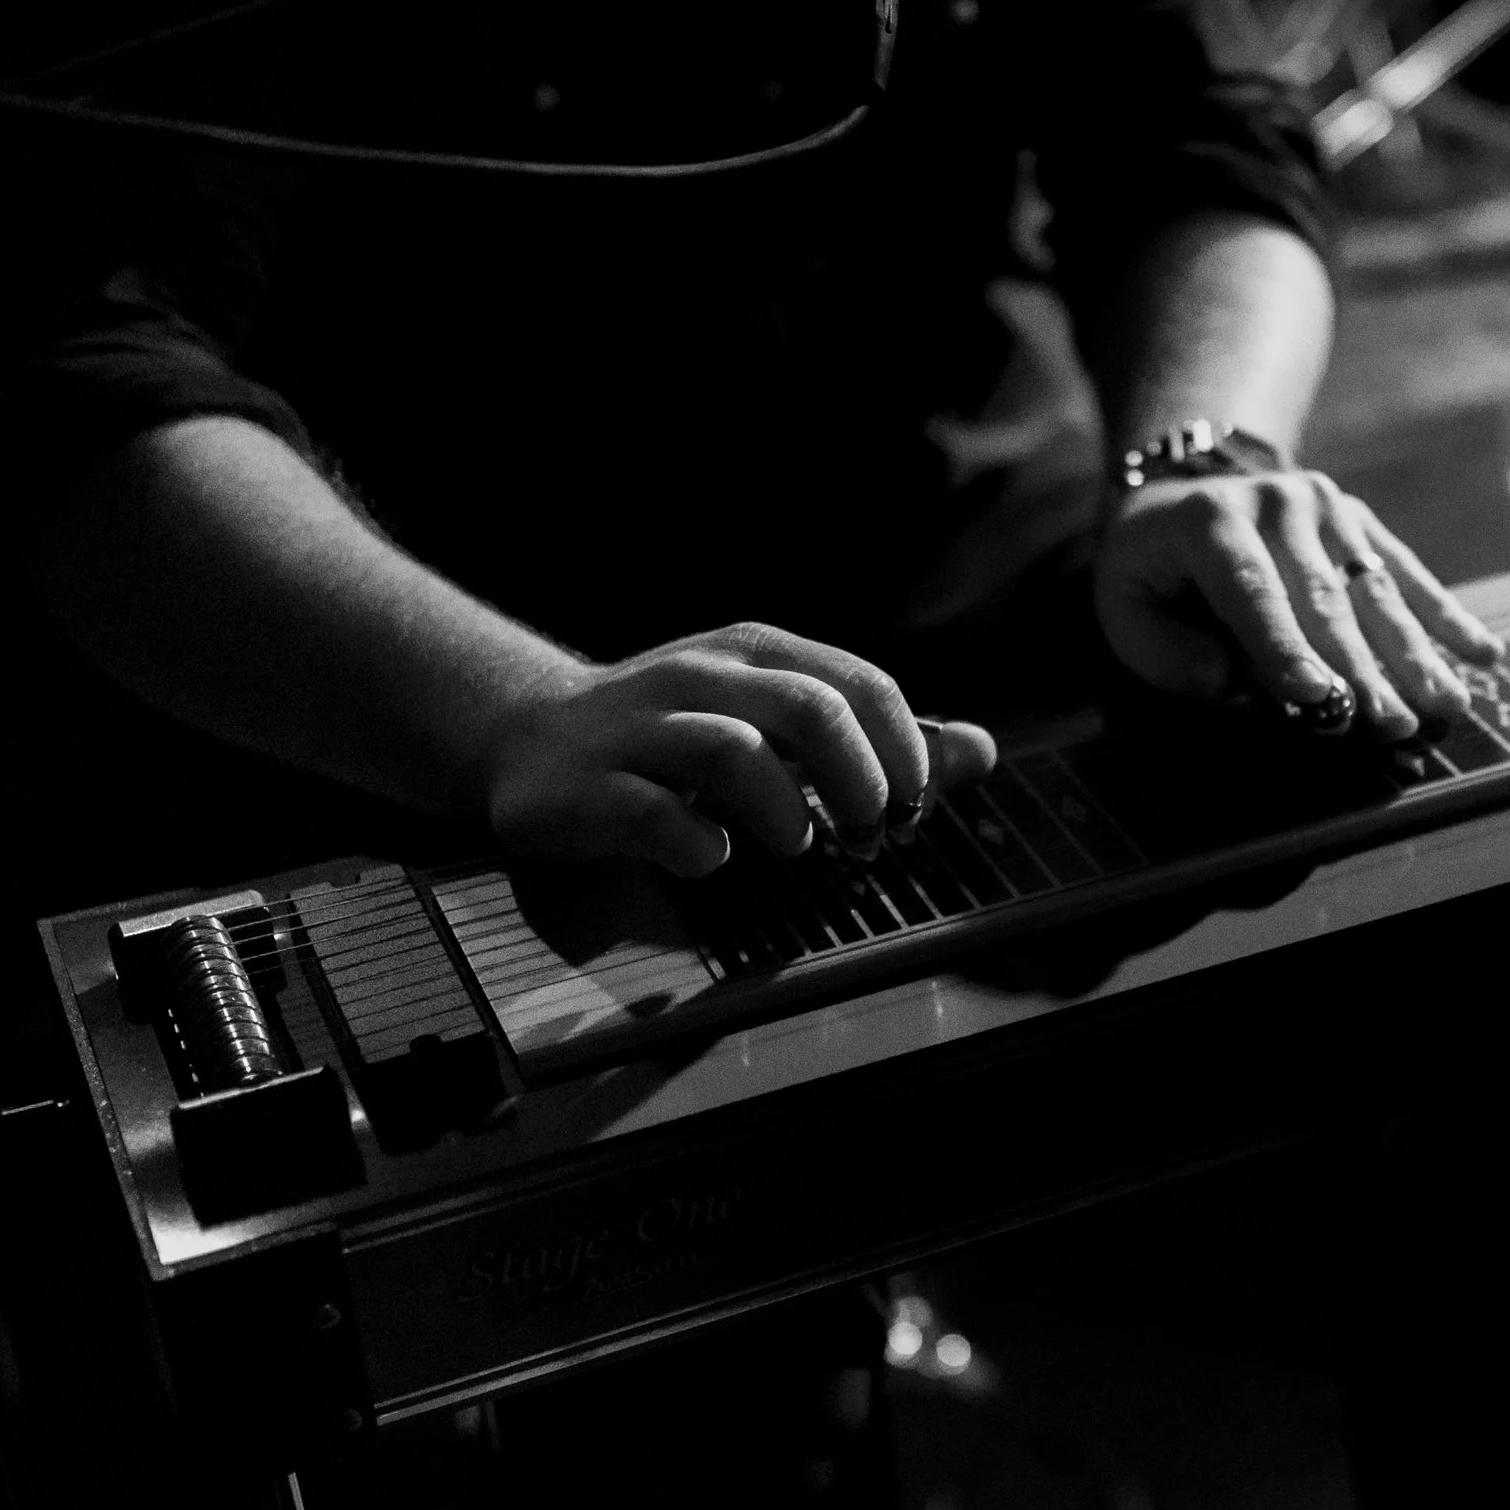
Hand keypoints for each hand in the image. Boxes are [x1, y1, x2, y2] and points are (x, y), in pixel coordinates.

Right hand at [482, 622, 996, 877]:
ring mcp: (642, 729)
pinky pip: (653, 814)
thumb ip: (878, 742)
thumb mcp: (778, 722)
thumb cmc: (677, 737)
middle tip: (870, 837)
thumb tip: (982, 750)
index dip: (906, 753)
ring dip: (786, 810)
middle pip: (810, 709)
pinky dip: (698, 843)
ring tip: (797, 845)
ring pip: (734, 750)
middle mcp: (703, 675)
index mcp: (758, 652)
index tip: (911, 810)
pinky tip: (712, 857)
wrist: (527, 737)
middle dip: (861, 782)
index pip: (861, 686)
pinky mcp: (590, 788)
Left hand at [1095, 466, 1502, 737]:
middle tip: (1392, 724)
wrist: (1183, 489)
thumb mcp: (1125, 607)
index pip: (1253, 593)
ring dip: (1414, 653)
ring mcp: (1324, 506)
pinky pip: (1405, 572)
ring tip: (1446, 704)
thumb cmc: (1153, 573)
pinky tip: (1482, 654)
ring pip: (1375, 589)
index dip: (1284, 648)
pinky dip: (1445, 616)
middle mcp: (1276, 504)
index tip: (1316, 697)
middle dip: (1362, 668)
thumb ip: (1167, 651)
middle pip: (1325, 598)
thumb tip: (1231, 682)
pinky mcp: (1358, 518)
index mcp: (1210, 524)